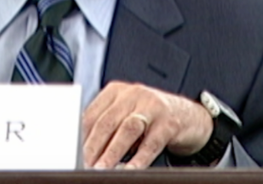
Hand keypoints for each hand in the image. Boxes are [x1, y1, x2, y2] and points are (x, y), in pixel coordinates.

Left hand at [82, 81, 212, 168]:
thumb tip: (84, 149)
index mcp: (115, 91)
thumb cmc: (150, 117)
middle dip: (92, 146)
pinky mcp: (169, 123)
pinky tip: (131, 170)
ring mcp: (152, 107)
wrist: (190, 116)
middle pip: (106, 122)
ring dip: (111, 152)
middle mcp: (132, 95)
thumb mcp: (126, 114)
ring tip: (101, 168)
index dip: (79, 136)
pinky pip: (152, 143)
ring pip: (127, 130)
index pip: (91, 114)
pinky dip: (140, 159)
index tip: (72, 154)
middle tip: (83, 164)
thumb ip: (107, 126)